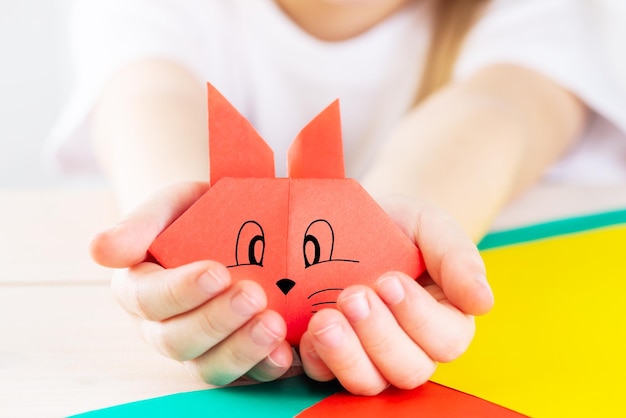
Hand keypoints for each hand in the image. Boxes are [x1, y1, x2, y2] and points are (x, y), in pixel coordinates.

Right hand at [90, 182, 293, 384]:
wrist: (229, 225)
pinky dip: (265, 368)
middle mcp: (162, 327)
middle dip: (216, 321)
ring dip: (242, 351)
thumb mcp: (169, 205)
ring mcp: (198, 348)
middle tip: (253, 296)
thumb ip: (139, 224)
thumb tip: (100, 251)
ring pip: (209, 367)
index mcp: (139, 290)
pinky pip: (245, 376)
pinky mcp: (232, 357)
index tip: (217, 272)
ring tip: (273, 326)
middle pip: (178, 341)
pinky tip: (286, 353)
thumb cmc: (193, 214)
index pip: (150, 299)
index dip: (181, 291)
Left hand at [298, 194, 493, 394]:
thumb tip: (483, 302)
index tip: (389, 281)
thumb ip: (458, 258)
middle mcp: (412, 346)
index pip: (445, 340)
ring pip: (370, 382)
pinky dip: (317, 358)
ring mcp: (371, 356)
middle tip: (354, 296)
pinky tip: (309, 329)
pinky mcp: (334, 356)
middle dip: (379, 335)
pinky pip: (326, 376)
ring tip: (325, 320)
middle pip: (408, 370)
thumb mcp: (431, 226)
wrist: (355, 219)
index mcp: (446, 319)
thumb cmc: (400, 226)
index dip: (418, 317)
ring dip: (347, 355)